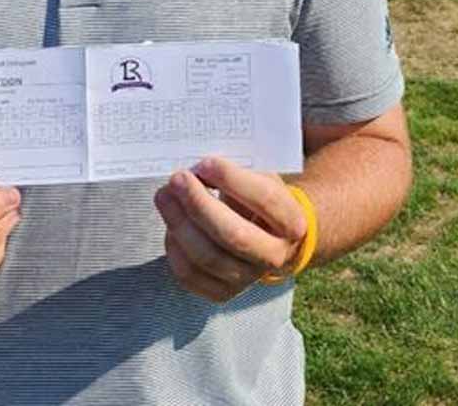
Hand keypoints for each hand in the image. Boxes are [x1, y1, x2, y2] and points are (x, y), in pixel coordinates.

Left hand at [154, 156, 307, 302]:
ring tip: (165, 196)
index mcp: (292, 222)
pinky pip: (190, 274)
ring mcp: (248, 279)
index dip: (232, 179)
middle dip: (199, 204)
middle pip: (233, 234)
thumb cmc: (259, 204)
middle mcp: (275, 256)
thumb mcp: (261, 181)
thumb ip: (236, 174)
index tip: (205, 164)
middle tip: (178, 180)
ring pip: (207, 257)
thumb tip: (197, 171)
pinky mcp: (222, 293)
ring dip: (179, 223)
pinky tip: (172, 226)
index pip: (265, 200)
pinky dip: (174, 248)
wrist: (270, 240)